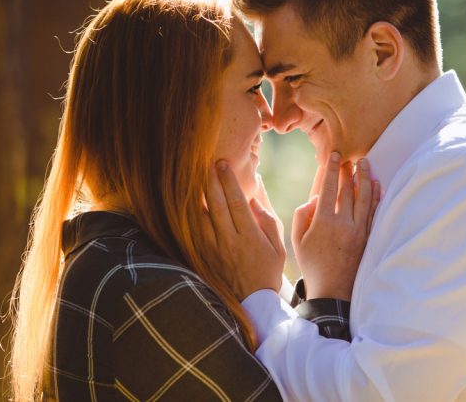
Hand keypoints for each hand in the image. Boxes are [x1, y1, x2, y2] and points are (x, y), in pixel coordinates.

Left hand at [200, 161, 286, 299]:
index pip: (236, 202)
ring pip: (200, 216)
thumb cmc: (268, 271)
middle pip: (216, 205)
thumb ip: (267, 222)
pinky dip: (190, 214)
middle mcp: (229, 241)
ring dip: (197, 195)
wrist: (253, 302)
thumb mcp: (278, 247)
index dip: (228, 181)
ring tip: (193, 176)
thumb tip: (254, 199)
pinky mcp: (203, 256)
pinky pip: (194, 231)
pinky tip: (188, 200)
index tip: (223, 164)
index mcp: (249, 237)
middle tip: (207, 163)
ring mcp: (213, 249)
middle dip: (211, 181)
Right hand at [291, 154, 380, 299]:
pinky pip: (374, 212)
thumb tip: (315, 198)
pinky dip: (376, 197)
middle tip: (350, 157)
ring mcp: (358, 231)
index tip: (335, 155)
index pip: (329, 188)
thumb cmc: (312, 265)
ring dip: (365, 178)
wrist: (333, 291)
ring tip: (366, 164)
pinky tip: (377, 185)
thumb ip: (302, 215)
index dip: (332, 169)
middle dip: (348, 170)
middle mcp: (343, 223)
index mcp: (323, 222)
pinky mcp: (368, 238)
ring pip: (365, 198)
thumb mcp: (297, 240)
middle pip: (348, 190)